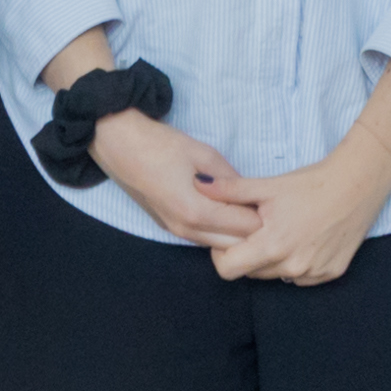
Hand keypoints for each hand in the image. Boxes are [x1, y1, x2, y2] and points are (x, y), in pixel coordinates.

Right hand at [94, 107, 264, 245]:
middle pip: (235, 246)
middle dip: (252, 230)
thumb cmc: (160, 145)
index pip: (246, 228)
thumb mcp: (204, 154)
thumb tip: (251, 195)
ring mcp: (176, 231)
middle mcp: (186, 229)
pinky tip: (225, 211)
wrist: (118, 144)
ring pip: (219, 246)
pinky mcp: (169, 227)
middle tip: (263, 207)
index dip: (263, 216)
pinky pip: (204, 238)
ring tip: (246, 209)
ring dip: (235, 233)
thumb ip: (231, 180)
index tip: (271, 202)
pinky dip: (219, 232)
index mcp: (197, 212)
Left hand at [210, 121, 390, 286]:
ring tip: (284, 229)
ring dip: (272, 259)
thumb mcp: (268, 186)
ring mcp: (314, 273)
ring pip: (276, 275)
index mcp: (273, 246)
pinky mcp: (331, 273)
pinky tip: (305, 238)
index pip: (228, 270)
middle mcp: (293, 267)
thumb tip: (198, 186)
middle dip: (248, 253)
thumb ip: (230, 191)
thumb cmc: (312, 183)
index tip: (232, 234)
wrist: (359, 184)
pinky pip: (300, 277)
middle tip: (260, 227)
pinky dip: (296, 262)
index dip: (222, 253)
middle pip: (251, 273)